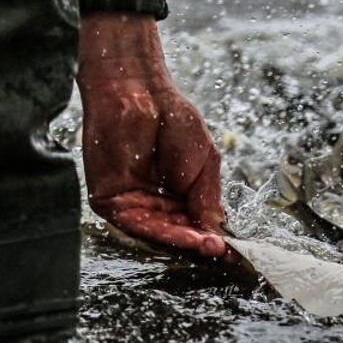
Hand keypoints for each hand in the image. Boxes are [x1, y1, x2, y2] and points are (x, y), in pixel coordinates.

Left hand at [77, 13, 226, 259]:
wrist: (138, 92)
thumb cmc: (173, 120)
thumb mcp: (204, 163)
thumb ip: (206, 199)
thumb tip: (216, 233)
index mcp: (176, 197)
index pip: (194, 225)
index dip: (212, 238)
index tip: (233, 251)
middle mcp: (152, 204)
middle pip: (176, 234)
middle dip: (199, 243)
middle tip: (220, 250)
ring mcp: (130, 204)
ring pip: (158, 233)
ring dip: (184, 241)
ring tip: (209, 245)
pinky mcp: (108, 201)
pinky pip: (136, 224)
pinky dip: (161, 232)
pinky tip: (186, 234)